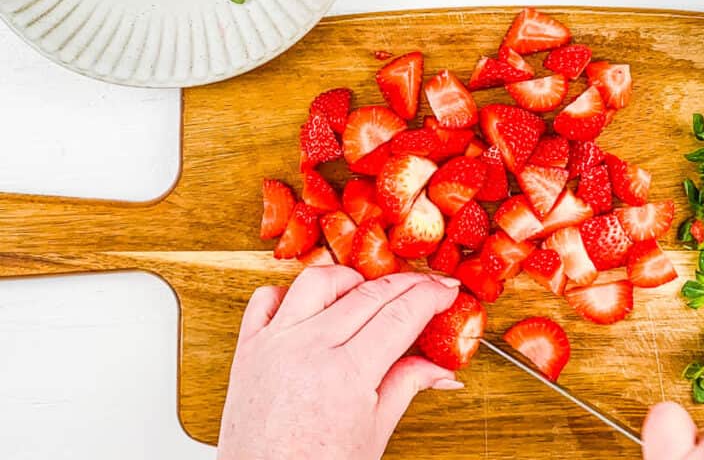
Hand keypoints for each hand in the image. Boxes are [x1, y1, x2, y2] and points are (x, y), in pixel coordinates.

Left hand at [218, 266, 462, 459]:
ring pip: (318, 281)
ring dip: (350, 280)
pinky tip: (313, 307)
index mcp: (346, 374)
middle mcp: (308, 350)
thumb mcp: (374, 431)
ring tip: (368, 294)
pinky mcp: (248, 346)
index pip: (401, 315)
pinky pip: (266, 297)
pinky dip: (291, 293)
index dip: (430, 295)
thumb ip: (408, 386)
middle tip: (427, 285)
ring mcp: (275, 343)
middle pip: (370, 294)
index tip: (447, 290)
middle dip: (407, 284)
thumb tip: (444, 370)